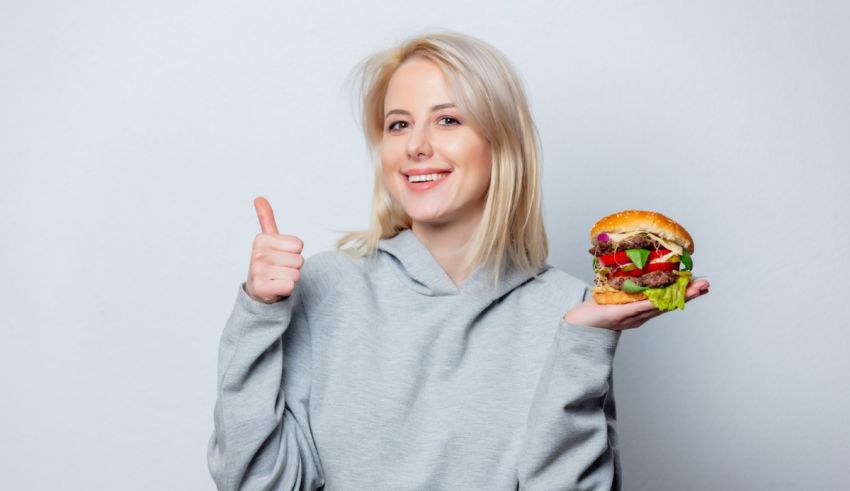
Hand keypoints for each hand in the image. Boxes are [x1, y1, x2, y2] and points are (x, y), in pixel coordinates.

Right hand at [244, 197, 304, 303]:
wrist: (258, 289)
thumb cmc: (268, 262)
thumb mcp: (268, 240)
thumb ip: (266, 219)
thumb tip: (259, 198)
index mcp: (261, 239)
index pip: (299, 245)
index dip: (294, 252)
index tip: (281, 255)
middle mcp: (257, 254)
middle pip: (299, 260)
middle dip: (293, 266)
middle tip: (279, 269)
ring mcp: (258, 272)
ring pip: (296, 274)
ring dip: (290, 278)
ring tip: (277, 277)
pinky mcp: (261, 288)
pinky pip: (290, 286)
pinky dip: (286, 289)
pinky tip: (275, 287)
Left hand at [562, 279, 710, 330]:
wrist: (576, 326)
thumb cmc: (594, 309)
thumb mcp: (614, 294)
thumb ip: (625, 283)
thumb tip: (633, 263)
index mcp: (640, 310)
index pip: (666, 300)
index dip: (684, 293)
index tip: (701, 284)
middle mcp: (639, 316)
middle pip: (668, 303)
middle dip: (689, 294)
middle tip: (706, 284)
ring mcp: (630, 317)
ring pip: (658, 306)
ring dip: (677, 297)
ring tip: (694, 289)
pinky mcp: (618, 315)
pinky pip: (637, 308)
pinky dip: (650, 303)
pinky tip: (661, 298)